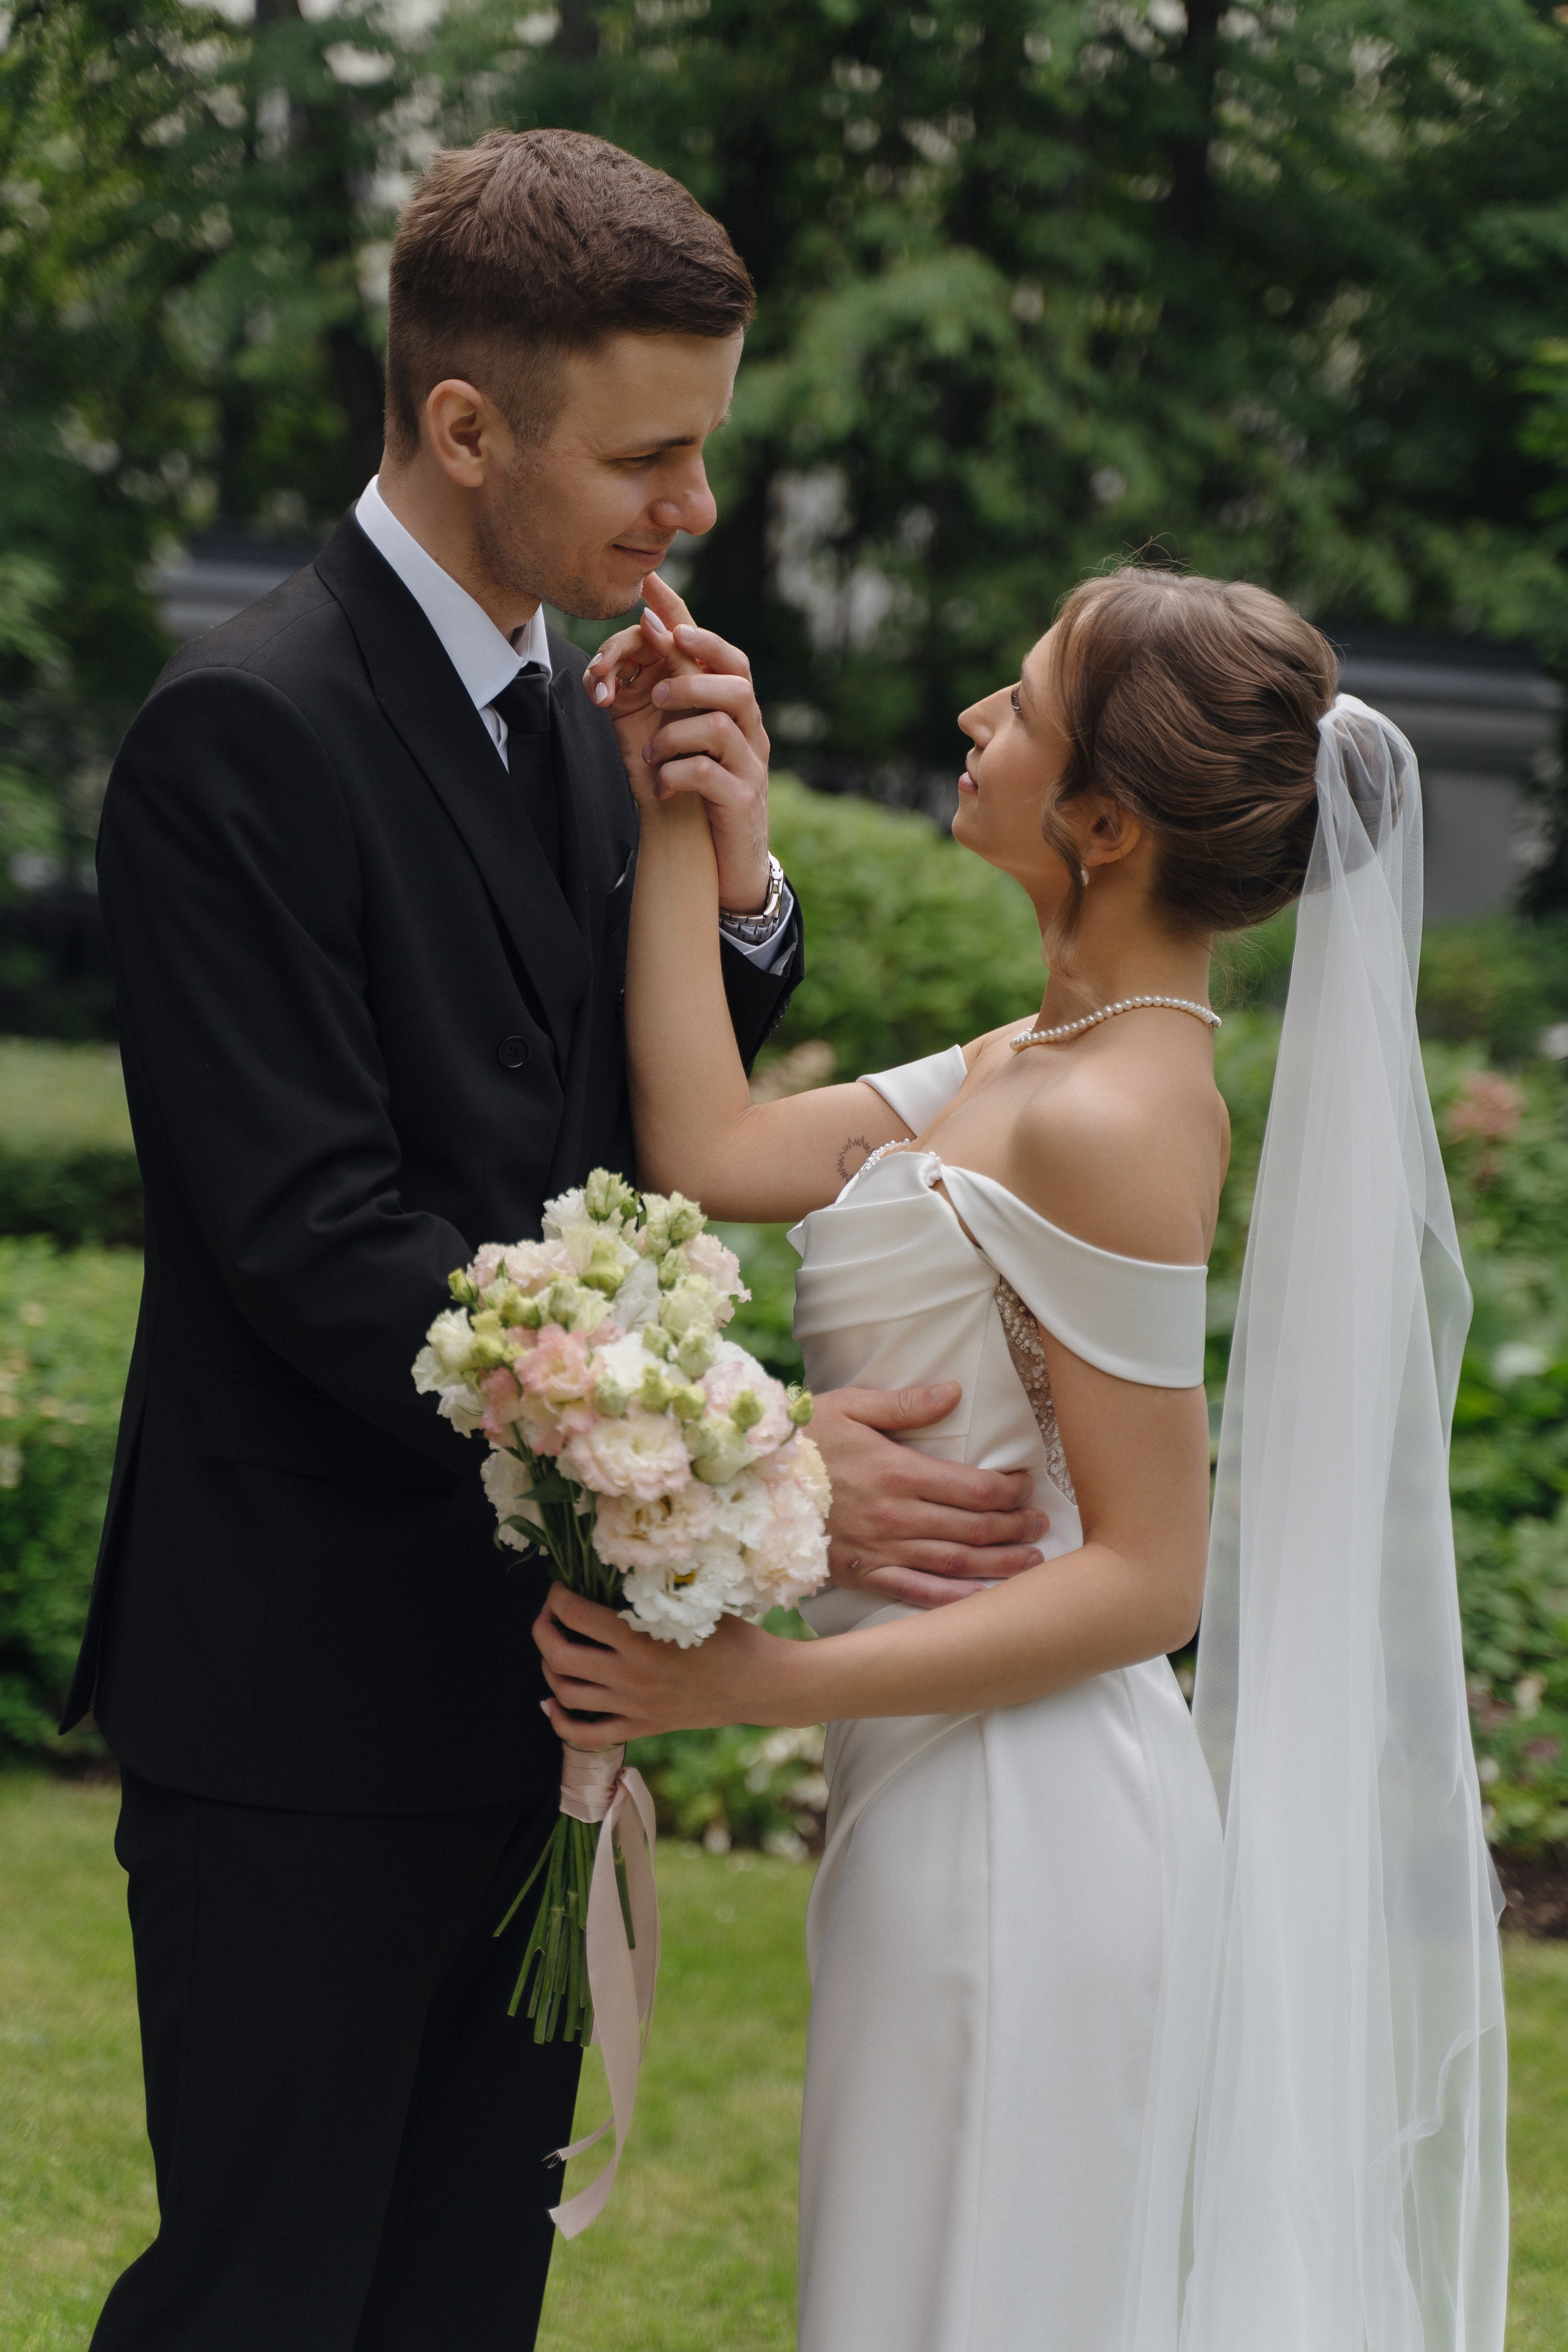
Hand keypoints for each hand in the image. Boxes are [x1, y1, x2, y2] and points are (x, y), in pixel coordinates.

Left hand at [533, 1585, 806, 1743]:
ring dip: (549, 1668)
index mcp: (641, 1640)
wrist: (759, 1685)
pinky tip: (553, 1703)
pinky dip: (560, 1720)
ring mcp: (633, 1707)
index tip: (558, 1589)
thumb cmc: (731, 1638)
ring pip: (566, 1693)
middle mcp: (630, 1676)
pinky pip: (585, 1735)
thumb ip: (649, 1600)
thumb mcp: (690, 1608)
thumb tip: (609, 1580)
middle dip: (542, 1630)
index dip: (557, 1598)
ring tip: (554, 1650)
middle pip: (560, 1657)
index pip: (577, 1615)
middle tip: (547, 1616)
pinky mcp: (641, 1728)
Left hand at [585, 574, 772, 914]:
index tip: (651, 588)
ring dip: (673, 735)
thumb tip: (645, 629)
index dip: (685, 617)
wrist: (713, 862)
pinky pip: (707, 772)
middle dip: (690, 677)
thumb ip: (666, 686)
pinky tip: (661, 789)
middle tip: (656, 694)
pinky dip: (674, 776)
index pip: (718, 652)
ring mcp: (751, 765)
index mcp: (733, 709)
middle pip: (736, 679)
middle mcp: (750, 730)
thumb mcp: (673, 733)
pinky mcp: (741, 801)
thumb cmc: (689, 791)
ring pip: (719, 724)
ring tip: (653, 758)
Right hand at [810, 1384, 1047, 1608]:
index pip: (974, 1487)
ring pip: (956, 1563)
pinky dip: (955, 1600)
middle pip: (974, 1527)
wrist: (751, 1487)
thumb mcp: (849, 1407)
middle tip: (1041, 1523)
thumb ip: (905, 1404)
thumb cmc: (802, 1443)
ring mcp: (882, 1550)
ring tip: (1032, 1560)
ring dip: (1000, 1563)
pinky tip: (984, 1599)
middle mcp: (898, 1516)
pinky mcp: (865, 1575)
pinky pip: (919, 1594)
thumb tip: (953, 1392)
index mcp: (899, 1472)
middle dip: (1015, 1526)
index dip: (1009, 1489)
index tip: (1026, 1485)